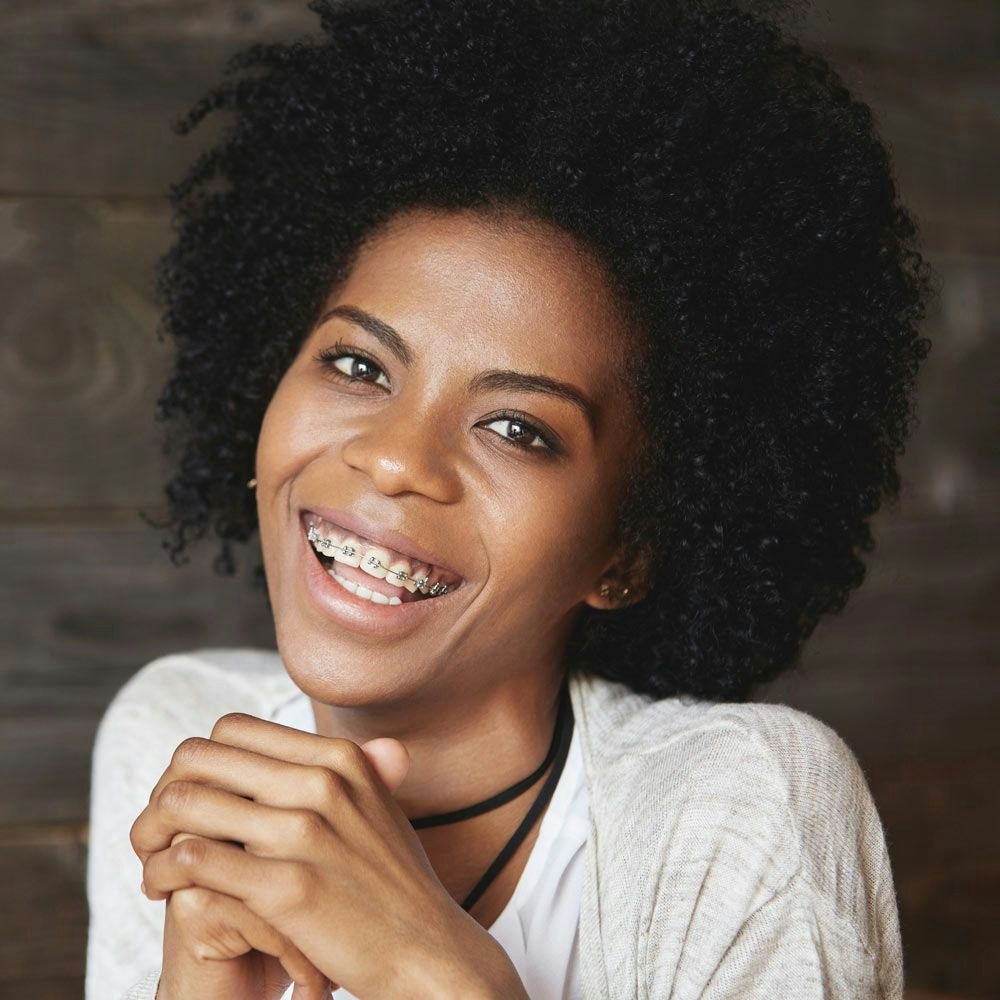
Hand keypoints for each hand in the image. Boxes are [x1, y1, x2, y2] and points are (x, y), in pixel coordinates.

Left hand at [130, 713, 501, 997]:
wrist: (427, 952)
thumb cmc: (393, 885)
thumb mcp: (376, 807)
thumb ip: (334, 772)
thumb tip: (282, 749)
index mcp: (339, 758)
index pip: (232, 729)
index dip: (196, 760)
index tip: (188, 798)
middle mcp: (322, 782)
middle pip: (199, 757)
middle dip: (162, 791)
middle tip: (154, 831)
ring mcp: (305, 832)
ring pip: (184, 802)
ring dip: (151, 833)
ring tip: (153, 866)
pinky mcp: (287, 887)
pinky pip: (193, 858)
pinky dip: (163, 871)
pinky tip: (166, 891)